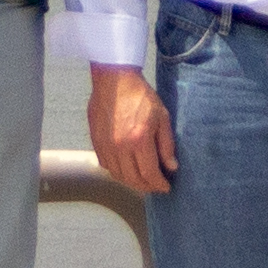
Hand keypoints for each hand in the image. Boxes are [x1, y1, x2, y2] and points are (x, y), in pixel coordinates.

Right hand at [88, 65, 177, 193]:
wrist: (115, 80)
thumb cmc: (141, 96)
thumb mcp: (162, 117)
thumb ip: (167, 145)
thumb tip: (171, 167)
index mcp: (139, 140)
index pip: (149, 174)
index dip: (159, 184)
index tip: (166, 187)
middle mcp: (120, 147)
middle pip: (133, 179)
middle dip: (147, 186)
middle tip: (156, 185)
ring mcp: (105, 146)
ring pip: (118, 175)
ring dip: (131, 181)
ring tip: (142, 179)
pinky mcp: (96, 142)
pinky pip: (106, 165)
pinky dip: (117, 171)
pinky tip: (126, 168)